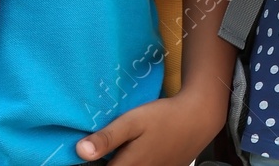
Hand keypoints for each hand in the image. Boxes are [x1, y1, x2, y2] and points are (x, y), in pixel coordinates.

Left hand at [77, 91, 223, 164]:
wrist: (199, 117)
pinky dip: (135, 161)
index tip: (87, 151)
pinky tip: (136, 151)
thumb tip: (79, 152)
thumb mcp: (133, 121)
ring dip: (122, 160)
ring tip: (121, 148)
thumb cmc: (164, 117)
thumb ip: (107, 138)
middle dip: (107, 160)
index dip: (92, 162)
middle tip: (106, 148)